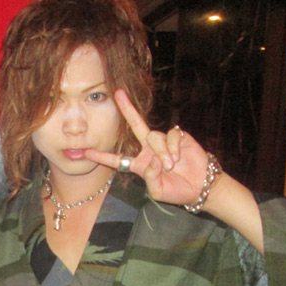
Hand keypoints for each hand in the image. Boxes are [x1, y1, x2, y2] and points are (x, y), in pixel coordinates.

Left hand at [84, 89, 211, 206]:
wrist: (200, 186)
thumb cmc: (177, 191)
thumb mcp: (158, 191)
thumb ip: (150, 177)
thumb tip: (151, 161)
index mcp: (139, 165)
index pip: (117, 160)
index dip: (102, 156)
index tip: (85, 152)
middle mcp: (148, 150)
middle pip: (135, 125)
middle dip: (127, 109)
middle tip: (117, 94)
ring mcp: (162, 142)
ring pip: (154, 137)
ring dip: (162, 152)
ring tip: (171, 165)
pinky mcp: (177, 137)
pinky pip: (170, 136)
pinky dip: (173, 147)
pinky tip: (178, 157)